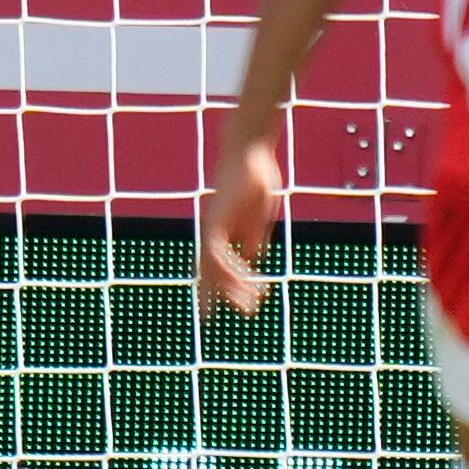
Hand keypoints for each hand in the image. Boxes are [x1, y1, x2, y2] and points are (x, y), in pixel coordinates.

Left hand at [200, 138, 283, 315]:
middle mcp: (214, 231)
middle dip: (217, 295)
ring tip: (246, 305)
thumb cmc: (255, 177)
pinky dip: (228, 266)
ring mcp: (213, 225)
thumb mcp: (259, 214)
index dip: (224, 287)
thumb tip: (253, 257)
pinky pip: (216, 250)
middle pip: (209, 271)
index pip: (218, 266)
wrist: (249, 151)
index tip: (238, 305)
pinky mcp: (217, 218)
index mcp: (224, 231)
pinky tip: (241, 278)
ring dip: (228, 287)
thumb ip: (254, 234)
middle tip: (224, 316)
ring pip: (211, 265)